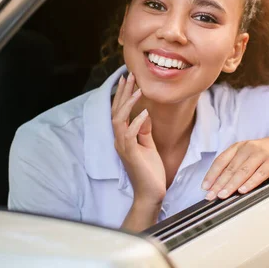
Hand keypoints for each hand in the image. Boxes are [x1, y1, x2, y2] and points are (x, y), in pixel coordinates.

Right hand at [112, 72, 165, 205]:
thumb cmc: (150, 171)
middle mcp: (119, 140)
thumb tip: (145, 113)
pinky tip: (144, 113)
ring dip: (129, 104)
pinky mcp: (130, 154)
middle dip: (123, 92)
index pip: (120, 111)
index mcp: (123, 137)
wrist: (151, 193)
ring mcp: (123, 147)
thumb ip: (144, 130)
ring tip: (139, 89)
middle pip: (117, 111)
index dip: (123, 95)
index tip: (129, 79)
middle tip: (130, 75)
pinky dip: (136, 122)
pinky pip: (129, 134)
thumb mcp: (148, 145)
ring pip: (119, 120)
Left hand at [201, 135, 268, 199]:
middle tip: (210, 196)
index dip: (212, 174)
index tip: (205, 187)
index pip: (221, 161)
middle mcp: (247, 148)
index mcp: (239, 147)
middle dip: (218, 183)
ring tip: (223, 195)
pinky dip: (251, 182)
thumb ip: (237, 164)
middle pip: (230, 168)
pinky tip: (243, 190)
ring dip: (231, 184)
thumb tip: (222, 183)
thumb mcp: (250, 152)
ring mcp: (261, 154)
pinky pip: (260, 173)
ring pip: (243, 171)